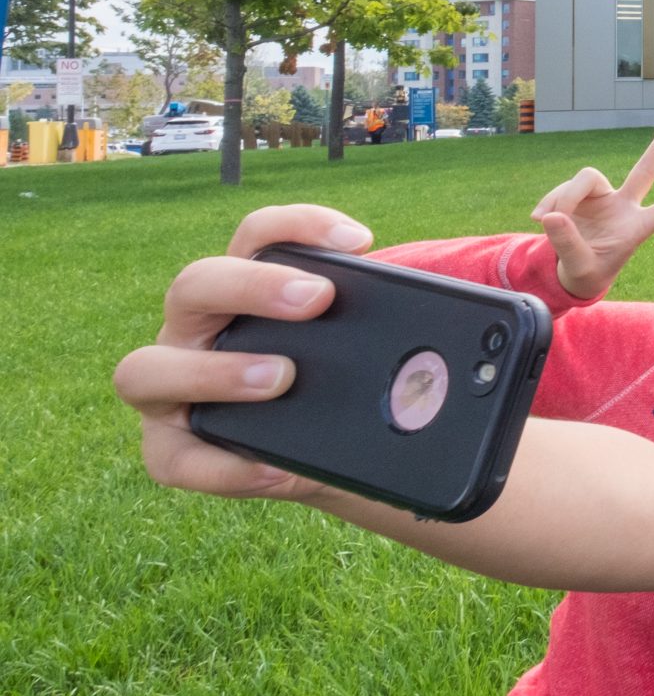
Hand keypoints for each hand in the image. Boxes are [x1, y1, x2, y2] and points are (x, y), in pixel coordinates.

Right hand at [114, 204, 375, 500]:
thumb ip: (403, 324)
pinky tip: (278, 469)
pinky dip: (227, 466)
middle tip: (315, 300)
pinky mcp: (172, 449)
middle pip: (195, 283)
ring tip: (282, 379)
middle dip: (253, 286)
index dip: (299, 226)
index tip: (361, 241)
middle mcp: (198, 328)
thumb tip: (465, 326)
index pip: (257, 235)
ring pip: (146, 369)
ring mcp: (173, 388)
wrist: (342, 452)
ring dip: (216, 372)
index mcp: (246, 287)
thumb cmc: (353, 381)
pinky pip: (176, 459)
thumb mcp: (378, 348)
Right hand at [530, 116, 653, 299]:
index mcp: (638, 227)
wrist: (568, 273)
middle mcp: (625, 206)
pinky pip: (563, 189)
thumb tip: (553, 215)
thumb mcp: (579, 267)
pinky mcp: (580, 195)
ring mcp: (603, 198)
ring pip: (585, 179)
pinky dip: (550, 202)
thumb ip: (568, 243)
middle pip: (646, 169)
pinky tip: (538, 218)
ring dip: (564, 197)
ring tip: (546, 221)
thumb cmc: (586, 273)